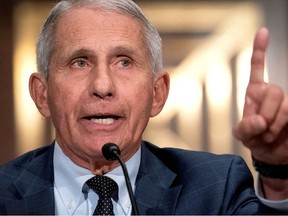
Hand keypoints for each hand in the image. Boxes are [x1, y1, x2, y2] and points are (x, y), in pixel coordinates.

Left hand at [233, 28, 287, 164]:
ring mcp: (285, 102)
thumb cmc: (254, 140)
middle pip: (273, 90)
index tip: (263, 32)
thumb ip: (245, 128)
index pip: (257, 69)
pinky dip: (283, 124)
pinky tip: (281, 133)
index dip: (260, 50)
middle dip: (266, 113)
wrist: (271, 154)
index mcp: (254, 93)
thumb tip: (259, 120)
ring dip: (275, 123)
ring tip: (269, 134)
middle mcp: (271, 93)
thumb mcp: (242, 135)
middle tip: (261, 130)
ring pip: (285, 102)